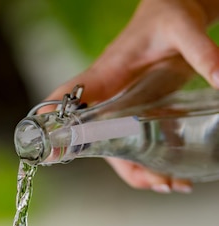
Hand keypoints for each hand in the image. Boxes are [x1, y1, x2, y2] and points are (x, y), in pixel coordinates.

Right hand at [45, 0, 218, 192]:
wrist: (170, 13)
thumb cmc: (165, 17)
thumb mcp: (183, 29)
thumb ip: (201, 52)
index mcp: (103, 75)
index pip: (64, 100)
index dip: (51, 125)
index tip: (50, 150)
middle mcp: (104, 98)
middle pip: (94, 143)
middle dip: (123, 167)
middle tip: (157, 181)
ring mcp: (117, 110)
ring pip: (116, 152)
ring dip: (139, 173)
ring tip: (171, 183)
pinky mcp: (133, 115)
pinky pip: (133, 148)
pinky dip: (149, 166)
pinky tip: (173, 175)